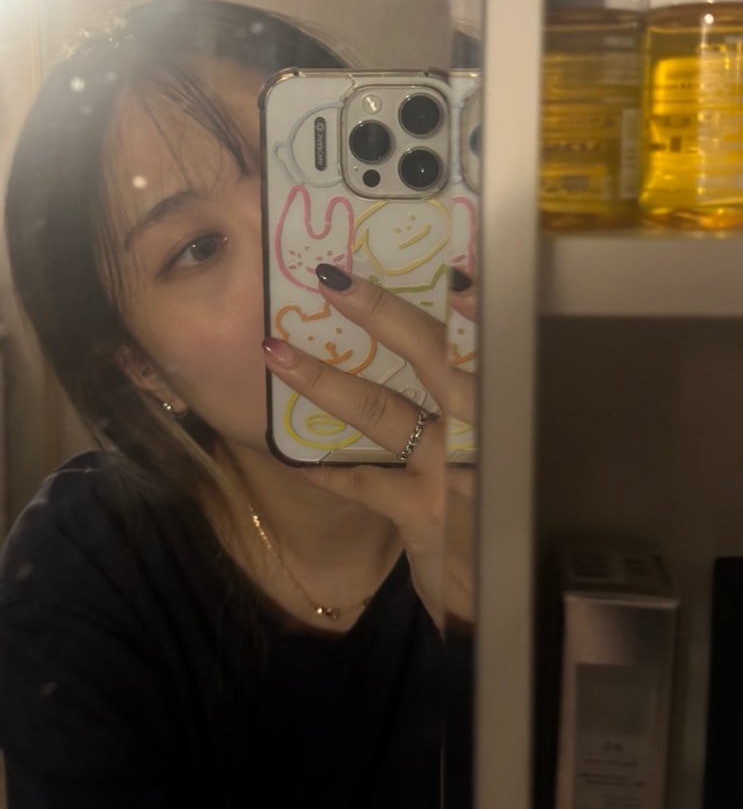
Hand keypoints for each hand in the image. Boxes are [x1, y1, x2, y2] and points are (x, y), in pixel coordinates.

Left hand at [261, 264, 475, 629]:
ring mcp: (452, 473)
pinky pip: (362, 482)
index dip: (473, 307)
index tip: (449, 269)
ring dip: (327, 380)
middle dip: (383, 315)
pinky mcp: (421, 514)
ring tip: (278, 353)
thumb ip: (479, 415)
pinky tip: (290, 456)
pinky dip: (325, 468)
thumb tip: (442, 357)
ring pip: (384, 411)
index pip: (489, 344)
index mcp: (508, 409)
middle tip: (333, 281)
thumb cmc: (511, 520)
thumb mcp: (507, 461)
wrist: (515, 601)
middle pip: (436, 359)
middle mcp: (485, 432)